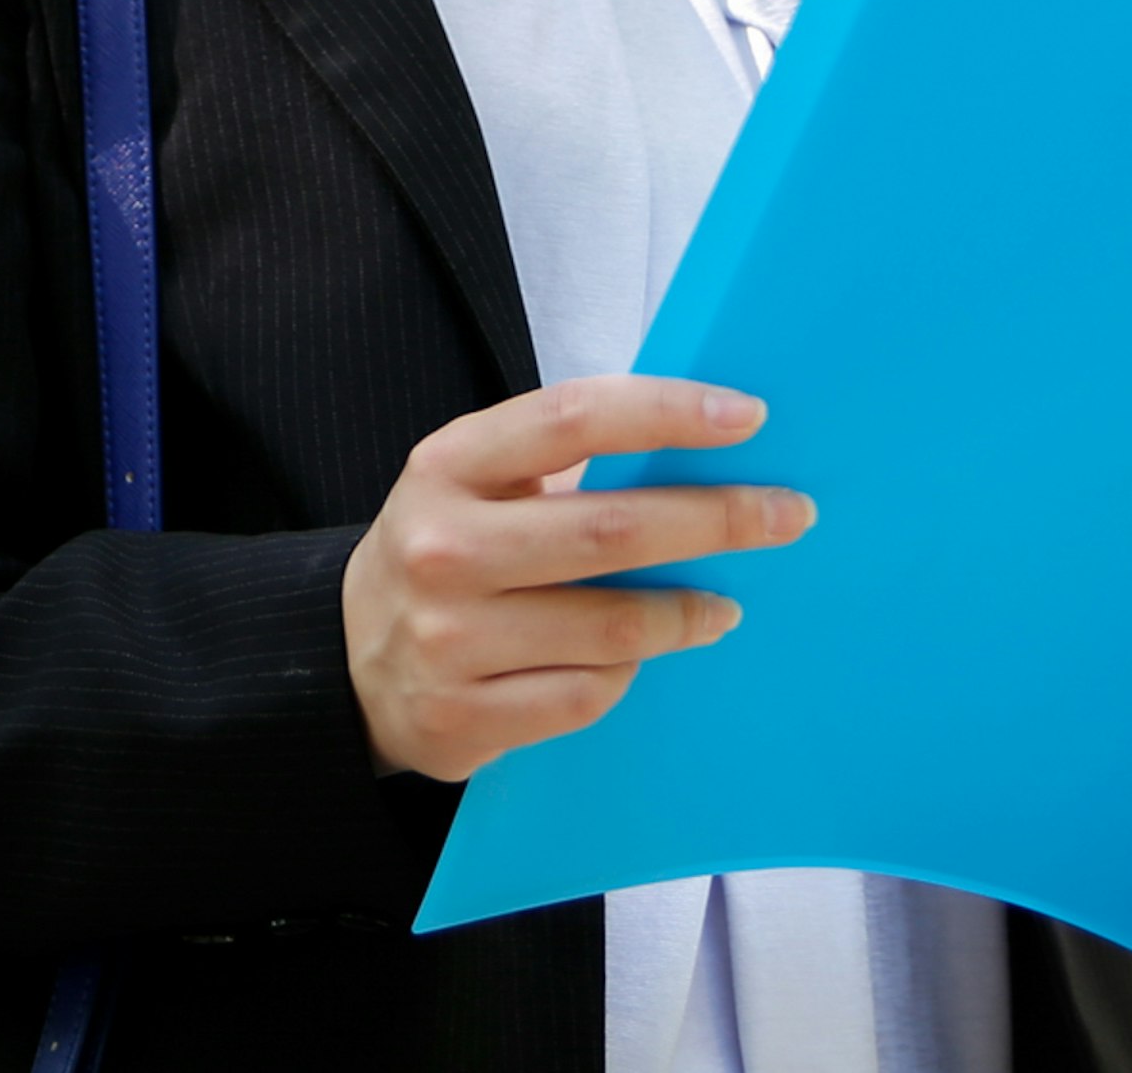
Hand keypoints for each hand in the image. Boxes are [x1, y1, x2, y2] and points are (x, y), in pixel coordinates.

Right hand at [344, 374, 814, 782]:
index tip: (747, 416)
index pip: (574, 417)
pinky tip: (638, 656)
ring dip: (689, 613)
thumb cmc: (449, 550)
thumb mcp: (477, 484)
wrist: (343, 660)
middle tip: (789, 515)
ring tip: (723, 604)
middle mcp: (442, 549)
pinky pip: (587, 694)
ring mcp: (446, 640)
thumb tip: (704, 446)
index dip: (667, 413)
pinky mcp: (460, 719)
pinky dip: (628, 672)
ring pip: (614, 627)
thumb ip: (563, 462)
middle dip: (720, 519)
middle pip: (612, 529)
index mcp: (447, 466)